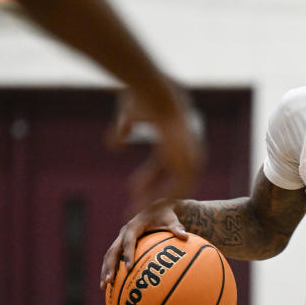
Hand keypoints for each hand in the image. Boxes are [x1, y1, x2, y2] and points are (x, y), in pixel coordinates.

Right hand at [99, 200, 187, 288]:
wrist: (156, 208)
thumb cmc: (165, 215)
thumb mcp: (172, 220)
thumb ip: (177, 228)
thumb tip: (185, 236)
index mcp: (135, 225)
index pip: (129, 241)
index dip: (128, 254)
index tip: (129, 268)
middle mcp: (124, 232)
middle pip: (113, 250)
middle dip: (110, 266)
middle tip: (109, 281)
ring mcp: (121, 238)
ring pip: (109, 255)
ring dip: (105, 269)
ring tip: (104, 286)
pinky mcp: (121, 243)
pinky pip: (113, 257)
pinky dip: (109, 268)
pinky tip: (110, 284)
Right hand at [107, 89, 204, 212]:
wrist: (153, 91)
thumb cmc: (141, 97)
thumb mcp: (129, 116)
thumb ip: (124, 131)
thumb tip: (115, 146)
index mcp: (177, 138)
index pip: (165, 166)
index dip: (149, 178)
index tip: (133, 191)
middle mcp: (187, 149)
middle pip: (173, 180)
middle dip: (154, 194)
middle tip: (137, 209)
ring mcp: (190, 156)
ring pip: (177, 188)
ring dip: (157, 201)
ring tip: (139, 213)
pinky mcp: (188, 161)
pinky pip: (177, 188)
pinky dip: (162, 199)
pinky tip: (146, 208)